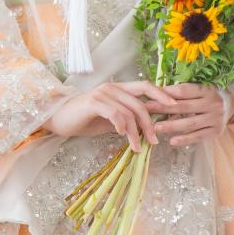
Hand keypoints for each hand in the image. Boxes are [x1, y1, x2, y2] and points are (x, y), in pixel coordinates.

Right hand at [46, 79, 176, 152]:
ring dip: (135, 132)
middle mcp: (112, 88)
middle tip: (154, 140)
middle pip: (141, 102)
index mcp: (119, 89)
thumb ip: (127, 120)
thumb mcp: (110, 120)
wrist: (58, 119)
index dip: (162, 94)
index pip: (145, 86)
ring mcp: (103, 94)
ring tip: (136, 147)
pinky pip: (115, 114)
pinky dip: (121, 126)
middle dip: (150, 123)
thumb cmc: (84, 120)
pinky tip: (121, 136)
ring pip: (129, 112)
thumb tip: (147, 128)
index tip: (175, 106)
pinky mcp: (93, 103)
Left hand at [151, 82, 233, 146]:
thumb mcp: (201, 89)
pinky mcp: (216, 131)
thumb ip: (183, 92)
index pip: (184, 90)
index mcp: (207, 90)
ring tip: (155, 128)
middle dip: (163, 108)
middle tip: (146, 111)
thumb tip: (157, 92)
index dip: (166, 93)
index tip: (150, 95)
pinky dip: (185, 139)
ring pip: (190, 123)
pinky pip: (198, 136)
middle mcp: (213, 103)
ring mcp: (215, 118)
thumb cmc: (211, 95)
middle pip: (184, 107)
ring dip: (171, 126)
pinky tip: (172, 142)